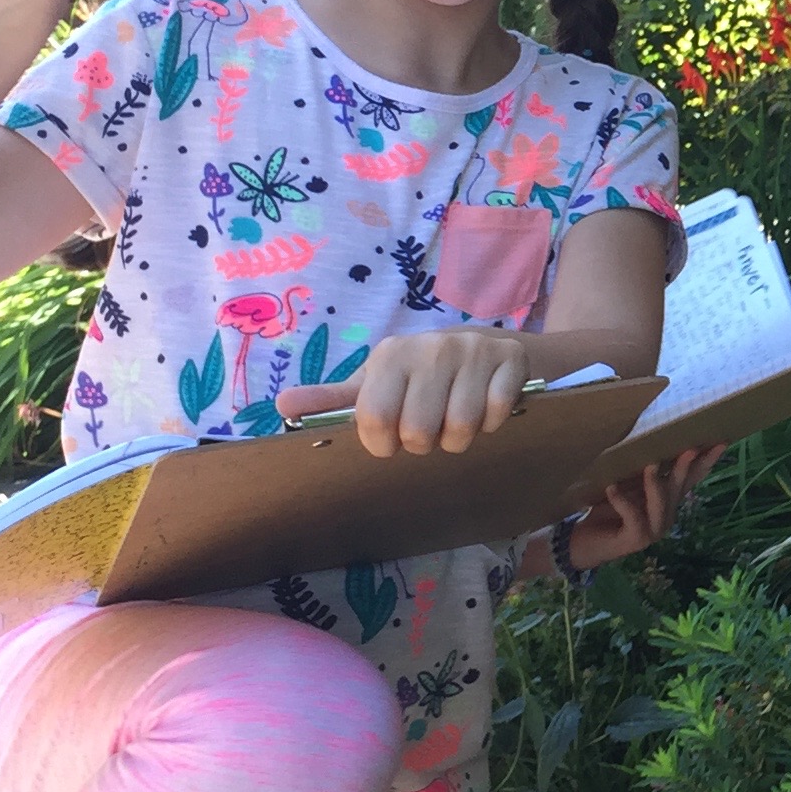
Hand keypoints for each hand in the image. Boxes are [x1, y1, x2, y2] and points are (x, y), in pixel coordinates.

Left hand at [280, 328, 530, 457]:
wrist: (484, 347)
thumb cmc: (418, 375)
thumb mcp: (375, 383)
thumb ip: (332, 400)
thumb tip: (282, 407)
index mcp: (390, 355)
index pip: (376, 418)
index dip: (383, 444)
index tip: (390, 441)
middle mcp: (430, 347)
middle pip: (418, 431)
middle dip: (423, 444)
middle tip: (427, 431)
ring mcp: (473, 351)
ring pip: (461, 428)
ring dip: (458, 439)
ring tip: (454, 424)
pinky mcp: (509, 359)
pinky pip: (495, 415)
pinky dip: (491, 425)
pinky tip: (484, 410)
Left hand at [554, 443, 725, 571]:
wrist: (582, 543)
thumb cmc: (605, 511)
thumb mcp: (626, 486)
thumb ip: (641, 472)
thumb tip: (651, 441)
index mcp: (666, 501)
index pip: (691, 479)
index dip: (706, 462)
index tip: (721, 443)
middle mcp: (665, 516)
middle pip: (678, 488)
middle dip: (686, 468)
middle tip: (691, 448)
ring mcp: (652, 531)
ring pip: (660, 503)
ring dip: (656, 483)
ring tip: (650, 464)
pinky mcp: (635, 540)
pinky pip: (633, 517)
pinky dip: (622, 501)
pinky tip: (611, 488)